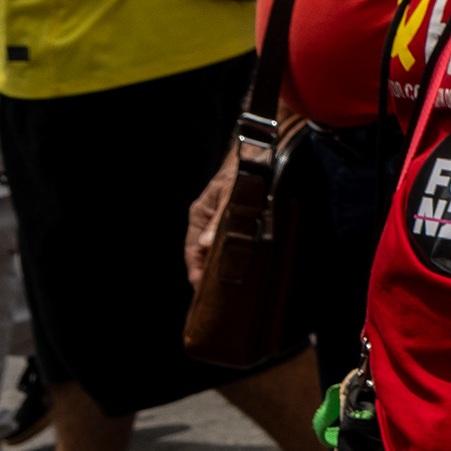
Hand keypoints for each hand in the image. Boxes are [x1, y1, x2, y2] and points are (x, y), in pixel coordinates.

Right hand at [184, 146, 236, 286]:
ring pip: (218, 250)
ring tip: (231, 287)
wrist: (258, 153)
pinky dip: (234, 256)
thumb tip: (205, 244)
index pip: (192, 252)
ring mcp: (220, 220)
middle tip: (219, 297)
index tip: (202, 291)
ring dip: (223, 266)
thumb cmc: (243, 170)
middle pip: (203, 254)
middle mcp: (206, 220)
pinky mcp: (236, 219)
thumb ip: (220, 219)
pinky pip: (231, 243)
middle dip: (209, 274)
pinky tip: (243, 267)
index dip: (196, 272)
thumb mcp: (232, 193)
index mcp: (199, 215)